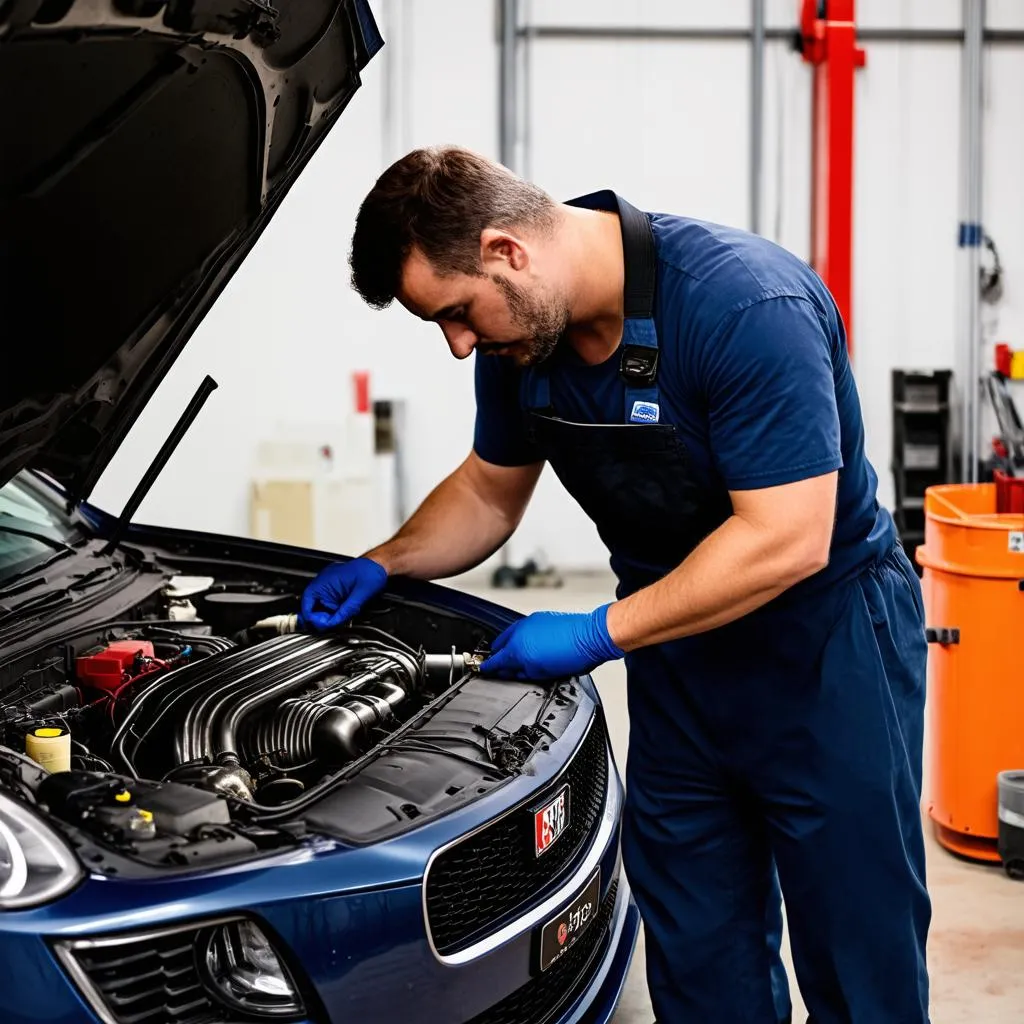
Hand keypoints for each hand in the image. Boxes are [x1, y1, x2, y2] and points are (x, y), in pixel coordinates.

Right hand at [299, 557, 387, 630]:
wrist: (380, 565)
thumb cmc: (371, 573)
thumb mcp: (359, 596)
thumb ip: (344, 612)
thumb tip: (333, 623)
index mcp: (325, 581)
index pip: (307, 602)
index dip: (312, 617)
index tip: (321, 625)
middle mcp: (325, 581)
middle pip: (313, 605)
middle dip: (322, 616)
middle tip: (332, 623)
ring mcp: (330, 583)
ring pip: (322, 604)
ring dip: (330, 613)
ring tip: (342, 615)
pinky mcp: (336, 586)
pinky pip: (330, 600)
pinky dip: (335, 608)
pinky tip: (345, 610)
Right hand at [480, 604, 623, 680]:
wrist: (591, 636)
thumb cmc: (573, 655)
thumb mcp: (542, 673)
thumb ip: (522, 672)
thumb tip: (512, 672)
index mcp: (518, 648)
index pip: (495, 660)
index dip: (488, 667)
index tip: (484, 670)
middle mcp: (520, 632)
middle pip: (499, 645)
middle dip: (498, 655)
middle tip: (501, 665)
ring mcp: (529, 622)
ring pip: (511, 635)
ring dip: (510, 645)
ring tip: (519, 656)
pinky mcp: (539, 617)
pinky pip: (523, 629)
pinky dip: (522, 638)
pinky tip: (532, 646)